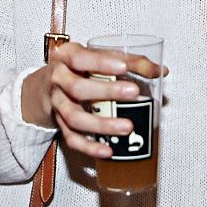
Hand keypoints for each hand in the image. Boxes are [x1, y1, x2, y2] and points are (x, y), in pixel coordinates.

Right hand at [19, 43, 166, 159]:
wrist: (46, 85)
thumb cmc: (79, 68)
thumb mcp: (98, 57)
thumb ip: (129, 61)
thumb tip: (160, 71)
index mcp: (67, 56)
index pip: (80, 58)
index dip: (101, 62)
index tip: (123, 67)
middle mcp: (58, 79)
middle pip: (77, 88)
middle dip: (106, 92)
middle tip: (133, 92)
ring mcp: (58, 103)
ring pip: (74, 117)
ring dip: (101, 124)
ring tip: (127, 127)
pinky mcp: (59, 124)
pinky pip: (72, 139)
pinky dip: (89, 147)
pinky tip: (107, 150)